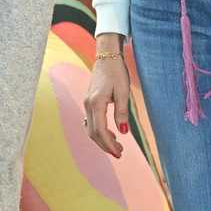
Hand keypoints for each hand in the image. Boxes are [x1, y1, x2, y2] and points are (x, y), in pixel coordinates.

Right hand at [84, 39, 131, 158]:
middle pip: (93, 133)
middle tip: (119, 153)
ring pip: (90, 128)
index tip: (119, 153)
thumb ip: (122, 112)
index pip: (100, 131)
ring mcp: (86, 103)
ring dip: (102, 139)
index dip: (109, 144)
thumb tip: (123, 132)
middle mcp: (88, 104)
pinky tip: (109, 133)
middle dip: (105, 145)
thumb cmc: (117, 72)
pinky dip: (98, 131)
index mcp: (96, 103)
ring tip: (117, 145)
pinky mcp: (88, 102)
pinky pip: (90, 122)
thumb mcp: (123, 92)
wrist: (107, 56)